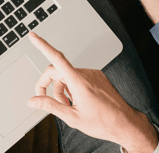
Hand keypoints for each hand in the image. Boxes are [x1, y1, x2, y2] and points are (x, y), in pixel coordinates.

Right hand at [27, 32, 158, 152]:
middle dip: (50, 86)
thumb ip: (50, 106)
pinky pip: (78, 77)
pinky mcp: (98, 77)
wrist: (125, 124)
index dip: (42, 45)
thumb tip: (33, 101)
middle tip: (50, 102)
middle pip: (57, 70)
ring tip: (70, 105)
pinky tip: (78, 101)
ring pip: (67, 75)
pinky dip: (72, 87)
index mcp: (78, 81)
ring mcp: (93, 74)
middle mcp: (86, 74)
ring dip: (62, 89)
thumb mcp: (72, 117)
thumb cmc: (103, 122)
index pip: (56, 58)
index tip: (33, 36)